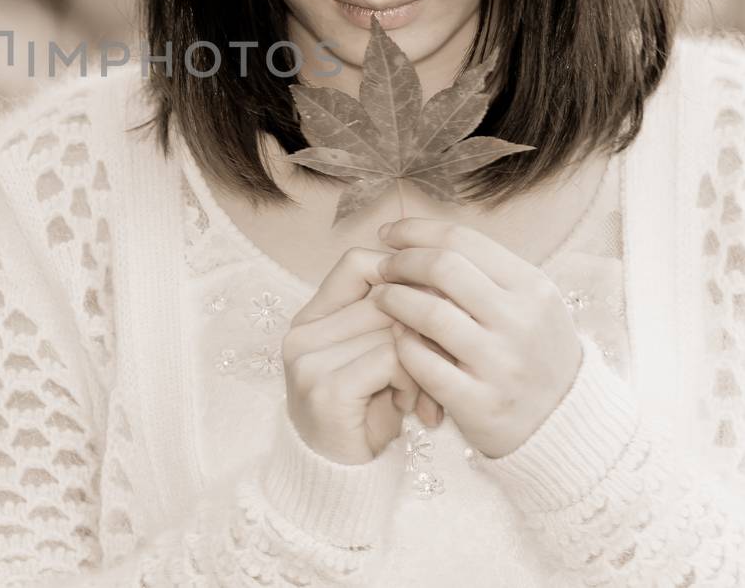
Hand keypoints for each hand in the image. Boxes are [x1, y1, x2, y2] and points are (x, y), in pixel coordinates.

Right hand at [283, 246, 444, 464]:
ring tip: (425, 394)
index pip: (356, 263)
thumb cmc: (365, 418)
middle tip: (443, 362)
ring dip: (424, 359)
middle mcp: (302, 333)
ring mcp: (308, 360)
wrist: (338, 482)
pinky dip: (414, 380)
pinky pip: (391, 358)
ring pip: (393, 326)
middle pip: (385, 296)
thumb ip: (388, 322)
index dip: (400, 276)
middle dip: (425, 327)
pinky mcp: (326, 388)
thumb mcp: (374, 362)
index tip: (430, 309)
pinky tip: (412, 408)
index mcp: (310, 318)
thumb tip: (438, 279)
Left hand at [370, 219, 583, 458]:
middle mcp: (520, 321)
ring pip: (429, 313)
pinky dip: (402, 345)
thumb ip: (485, 272)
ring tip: (381, 299)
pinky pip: (423, 363)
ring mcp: (501, 364)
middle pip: (442, 268)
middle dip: (400, 262)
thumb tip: (420, 238)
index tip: (389, 233)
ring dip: (393, 300)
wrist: (566, 424)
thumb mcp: (530, 304)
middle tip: (382, 268)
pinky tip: (396, 340)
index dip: (415, 231)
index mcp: (532, 287)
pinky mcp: (480, 404)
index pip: (462, 240)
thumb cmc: (535, 352)